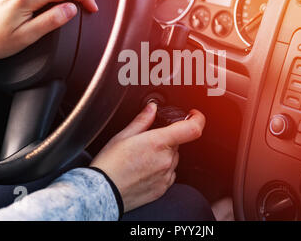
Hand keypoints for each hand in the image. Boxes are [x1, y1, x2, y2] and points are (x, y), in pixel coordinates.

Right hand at [90, 103, 205, 212]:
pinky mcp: (162, 188)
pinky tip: (144, 169)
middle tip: (147, 142)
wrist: (103, 192)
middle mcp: (166, 160)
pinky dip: (161, 169)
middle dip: (166, 139)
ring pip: (173, 159)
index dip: (198, 118)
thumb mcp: (123, 135)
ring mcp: (166, 176)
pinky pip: (169, 174)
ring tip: (141, 158)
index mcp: (158, 143)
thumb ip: (142, 120)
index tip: (193, 115)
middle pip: (178, 143)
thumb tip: (152, 108)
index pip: (192, 129)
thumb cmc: (110, 165)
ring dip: (163, 155)